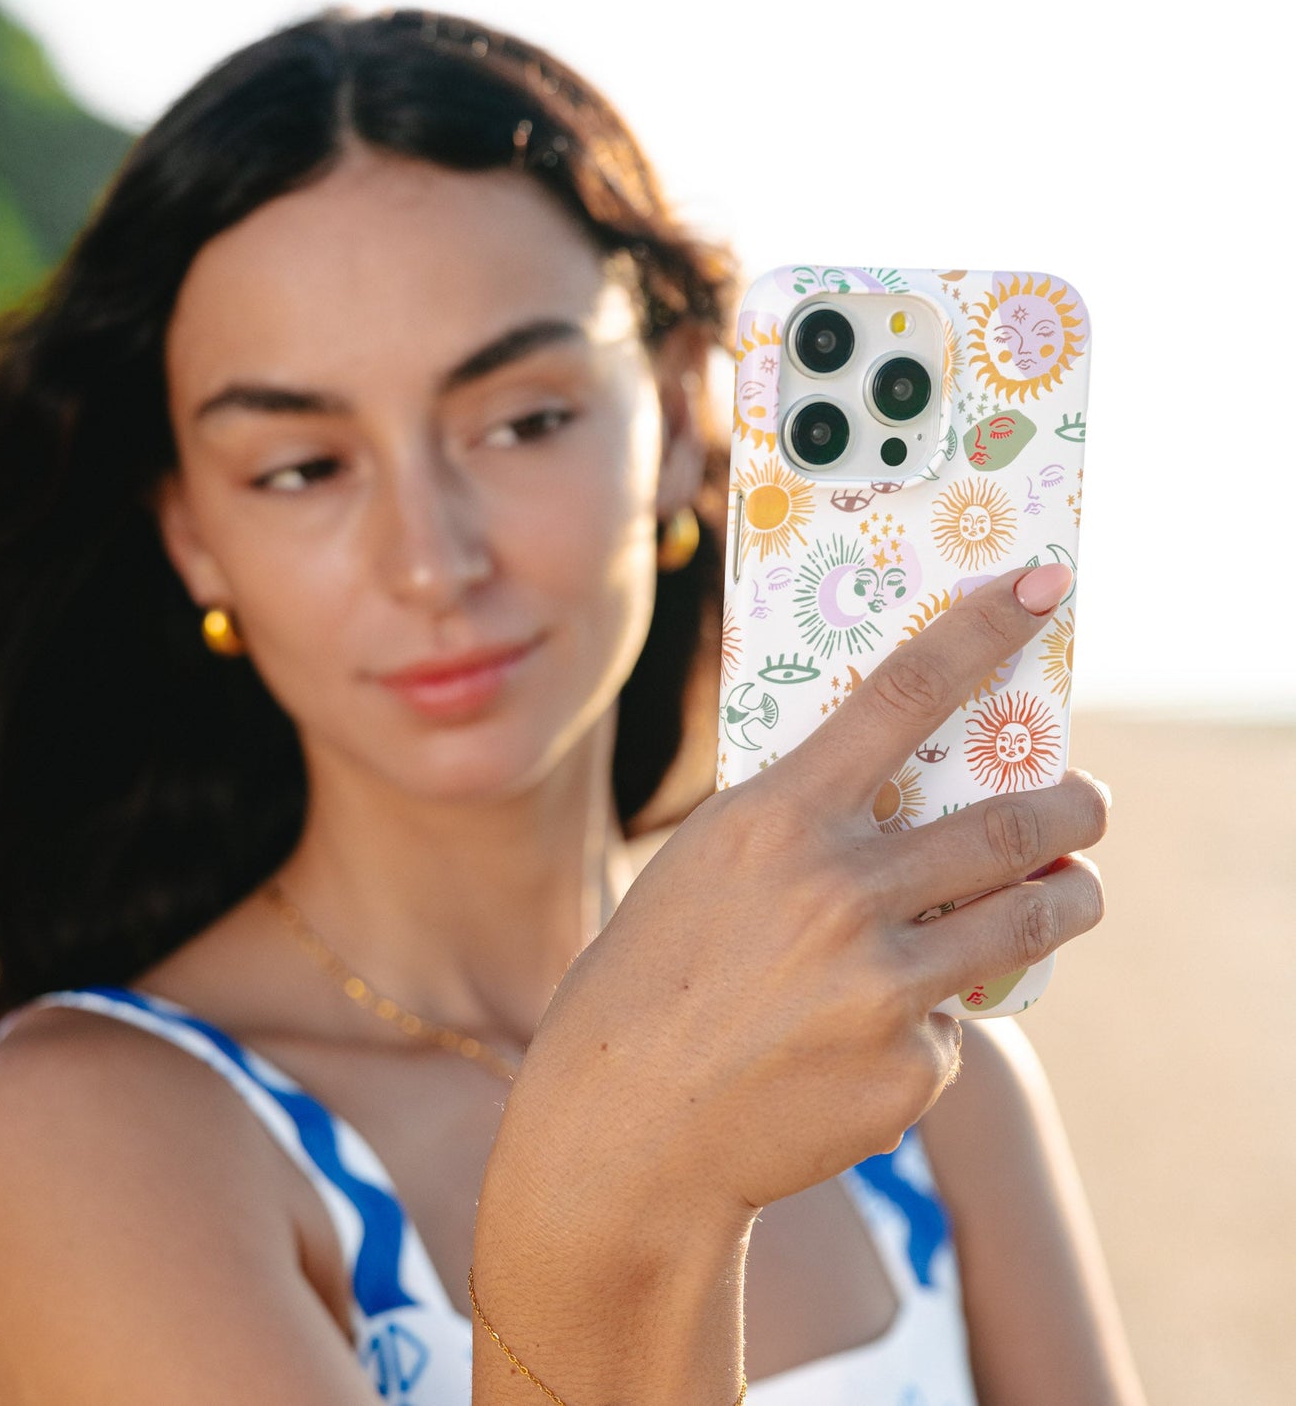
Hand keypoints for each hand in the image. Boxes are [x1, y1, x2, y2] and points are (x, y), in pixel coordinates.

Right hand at [532, 561, 1107, 1216]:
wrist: (627, 1129)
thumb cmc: (654, 977)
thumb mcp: (708, 865)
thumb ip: (804, 825)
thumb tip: (907, 795)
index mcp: (776, 821)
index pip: (904, 694)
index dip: (983, 631)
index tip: (1043, 587)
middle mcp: (839, 893)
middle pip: (1006, 823)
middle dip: (1072, 807)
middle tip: (1087, 801)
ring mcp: (882, 986)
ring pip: (1027, 919)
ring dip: (1067, 898)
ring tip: (1073, 893)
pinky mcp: (909, 1069)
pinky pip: (956, 1023)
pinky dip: (938, 1015)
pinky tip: (882, 1033)